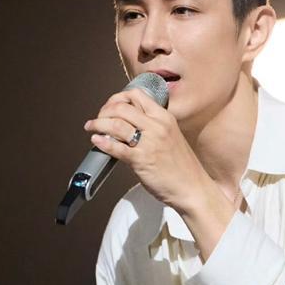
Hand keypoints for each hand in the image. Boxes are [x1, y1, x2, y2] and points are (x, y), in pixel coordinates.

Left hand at [84, 87, 209, 213]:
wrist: (192, 188)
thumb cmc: (182, 167)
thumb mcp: (171, 136)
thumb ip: (152, 127)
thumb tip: (127, 123)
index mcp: (165, 117)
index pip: (136, 95)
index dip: (117, 98)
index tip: (110, 106)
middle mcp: (157, 126)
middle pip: (122, 107)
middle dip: (104, 111)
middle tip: (98, 119)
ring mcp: (149, 142)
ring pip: (115, 124)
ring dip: (98, 124)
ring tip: (91, 127)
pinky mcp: (141, 160)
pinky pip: (116, 147)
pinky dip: (102, 142)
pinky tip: (96, 141)